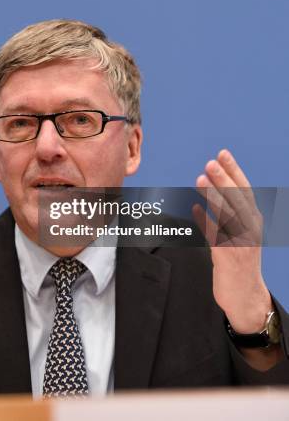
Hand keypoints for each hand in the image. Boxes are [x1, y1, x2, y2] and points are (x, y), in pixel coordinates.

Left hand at [193, 150, 270, 333]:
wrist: (245, 295)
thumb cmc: (238, 260)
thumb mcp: (237, 232)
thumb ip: (225, 214)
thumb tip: (205, 191)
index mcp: (253, 220)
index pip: (245, 190)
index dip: (234, 171)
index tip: (222, 153)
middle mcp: (250, 229)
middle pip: (237, 199)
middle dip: (224, 179)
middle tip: (210, 162)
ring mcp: (241, 244)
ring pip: (227, 215)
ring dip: (214, 196)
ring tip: (200, 178)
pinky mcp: (228, 258)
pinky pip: (216, 236)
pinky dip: (206, 221)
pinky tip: (194, 208)